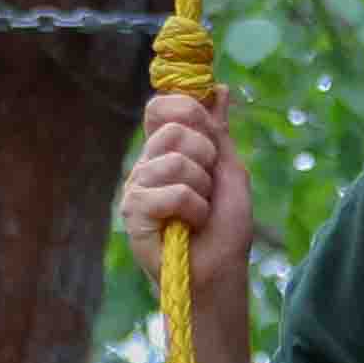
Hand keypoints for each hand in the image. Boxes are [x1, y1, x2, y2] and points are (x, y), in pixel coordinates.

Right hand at [118, 80, 254, 321]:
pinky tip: (190, 225)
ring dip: (202, 188)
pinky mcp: (133, 214)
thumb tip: (219, 88)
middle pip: (172, 129)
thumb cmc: (225, 227)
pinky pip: (170, 192)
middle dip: (205, 155)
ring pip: (174, 161)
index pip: (162, 106)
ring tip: (200, 210)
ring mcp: (136, 188)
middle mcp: (146, 165)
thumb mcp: (230, 171)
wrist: (220, 274)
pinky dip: (194, 208)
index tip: (209, 132)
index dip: (188, 110)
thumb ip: (219, 132)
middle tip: (209, 184)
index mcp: (166, 151)